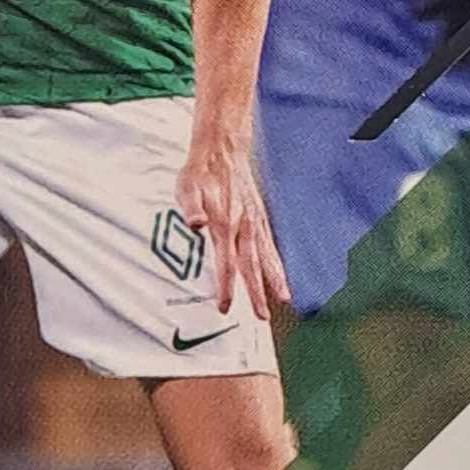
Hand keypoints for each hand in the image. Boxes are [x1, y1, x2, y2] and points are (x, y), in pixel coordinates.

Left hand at [176, 134, 289, 321]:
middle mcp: (243, 226)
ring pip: (266, 256)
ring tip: (284, 300)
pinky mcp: (259, 218)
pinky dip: (277, 262)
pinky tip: (281, 277)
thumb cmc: (199, 173)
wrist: (221, 151)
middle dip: (256, 293)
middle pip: (251, 266)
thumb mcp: (186, 188)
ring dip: (275, 280)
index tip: (224, 307)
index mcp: (223, 223)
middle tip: (261, 318)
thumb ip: (191, 208)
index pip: (226, 263)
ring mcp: (254, 222)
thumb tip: (196, 224)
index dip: (226, 287)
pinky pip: (270, 245)